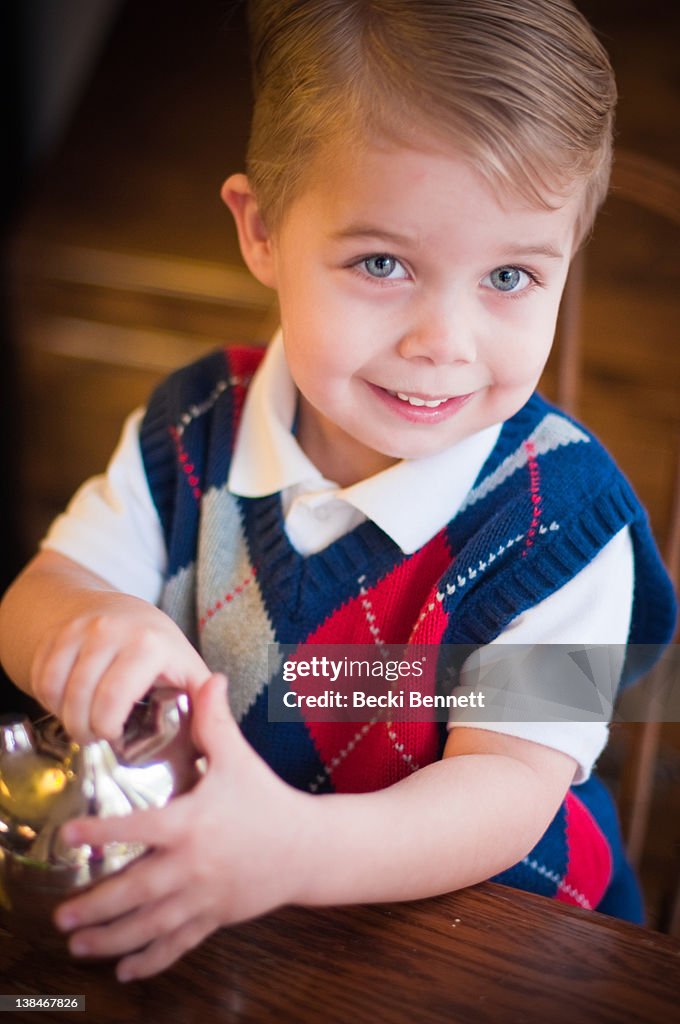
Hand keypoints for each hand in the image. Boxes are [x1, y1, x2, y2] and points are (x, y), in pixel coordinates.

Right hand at [31, 592, 210, 741]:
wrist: (120, 612)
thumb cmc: (160, 651)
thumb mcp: (188, 669)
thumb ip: (205, 696)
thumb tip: (217, 704)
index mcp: (149, 644)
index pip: (113, 699)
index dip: (107, 728)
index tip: (114, 737)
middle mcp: (111, 630)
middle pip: (80, 700)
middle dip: (84, 730)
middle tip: (95, 738)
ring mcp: (79, 630)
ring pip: (55, 690)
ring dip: (65, 716)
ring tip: (83, 723)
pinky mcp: (56, 634)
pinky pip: (40, 679)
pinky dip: (49, 700)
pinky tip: (68, 704)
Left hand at [54, 674, 309, 980]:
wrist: (307, 847)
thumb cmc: (267, 799)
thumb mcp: (239, 758)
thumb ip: (216, 721)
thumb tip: (209, 676)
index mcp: (192, 823)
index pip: (139, 829)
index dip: (102, 833)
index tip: (69, 836)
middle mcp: (193, 864)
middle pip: (136, 890)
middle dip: (96, 906)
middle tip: (61, 916)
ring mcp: (203, 897)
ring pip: (150, 924)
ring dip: (111, 939)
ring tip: (79, 946)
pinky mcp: (214, 918)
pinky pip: (177, 944)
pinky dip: (150, 961)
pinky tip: (124, 969)